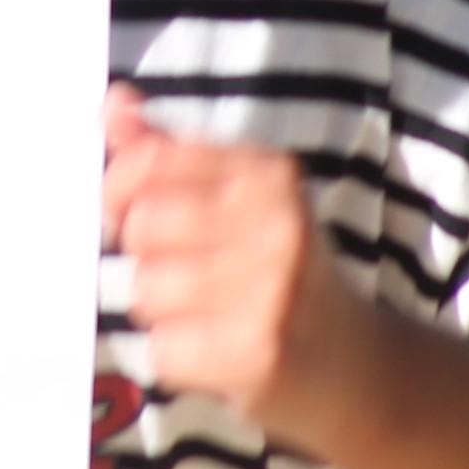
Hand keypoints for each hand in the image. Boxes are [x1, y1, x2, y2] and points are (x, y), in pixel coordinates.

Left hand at [102, 84, 371, 445]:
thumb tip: (113, 104)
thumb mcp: (240, 201)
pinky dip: (176, 359)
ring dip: (162, 312)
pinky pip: (163, 349)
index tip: (133, 212)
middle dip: (147, 255)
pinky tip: (216, 353)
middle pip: (141, 226)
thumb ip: (170, 153)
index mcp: (268, 172)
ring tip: (207, 316)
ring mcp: (272, 289)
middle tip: (187, 274)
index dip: (120, 191)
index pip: (149, 160)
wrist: (355, 365)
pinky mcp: (259, 353)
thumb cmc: (280, 275)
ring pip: (147, 289)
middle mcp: (277, 221)